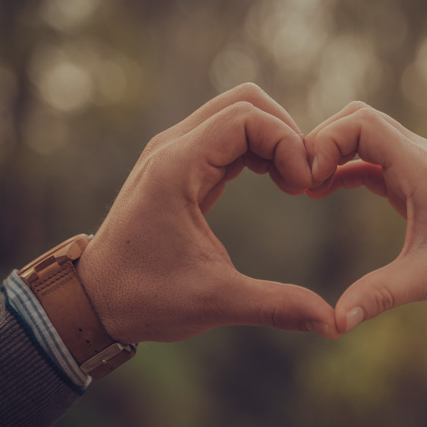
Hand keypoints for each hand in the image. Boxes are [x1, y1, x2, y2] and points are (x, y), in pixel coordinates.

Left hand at [77, 83, 337, 342]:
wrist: (92, 301)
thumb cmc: (144, 299)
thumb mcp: (215, 302)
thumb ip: (277, 306)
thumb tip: (334, 324)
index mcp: (176, 168)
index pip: (246, 117)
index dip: (287, 142)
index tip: (305, 187)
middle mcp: (173, 148)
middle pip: (245, 102)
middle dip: (285, 133)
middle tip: (304, 180)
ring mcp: (174, 152)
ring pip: (237, 114)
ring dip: (273, 139)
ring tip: (294, 184)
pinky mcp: (180, 165)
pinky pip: (228, 136)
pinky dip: (259, 149)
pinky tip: (276, 183)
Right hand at [305, 102, 426, 332]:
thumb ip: (379, 295)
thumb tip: (336, 323)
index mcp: (420, 167)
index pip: (362, 123)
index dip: (326, 141)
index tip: (310, 180)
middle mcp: (420, 156)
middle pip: (358, 118)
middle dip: (323, 140)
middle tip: (299, 180)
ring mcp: (420, 165)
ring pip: (366, 134)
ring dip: (334, 151)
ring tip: (307, 187)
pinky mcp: (419, 180)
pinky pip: (374, 158)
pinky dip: (346, 167)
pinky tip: (325, 191)